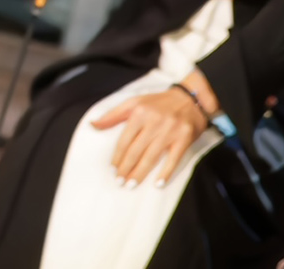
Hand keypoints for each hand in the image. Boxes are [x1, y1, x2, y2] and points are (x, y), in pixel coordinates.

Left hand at [90, 88, 209, 187]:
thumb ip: (113, 115)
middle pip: (136, 150)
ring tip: (131, 184)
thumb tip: (93, 125)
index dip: (117, 157)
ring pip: (151, 157)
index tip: (112, 170)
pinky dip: (165, 173)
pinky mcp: (183, 139)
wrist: (190, 98)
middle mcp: (153, 122)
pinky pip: (173, 159)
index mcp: (139, 112)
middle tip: (120, 182)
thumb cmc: (158, 102)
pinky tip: (158, 184)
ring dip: (140, 173)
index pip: (124, 140)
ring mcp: (169, 131)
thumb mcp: (134, 102)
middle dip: (126, 168)